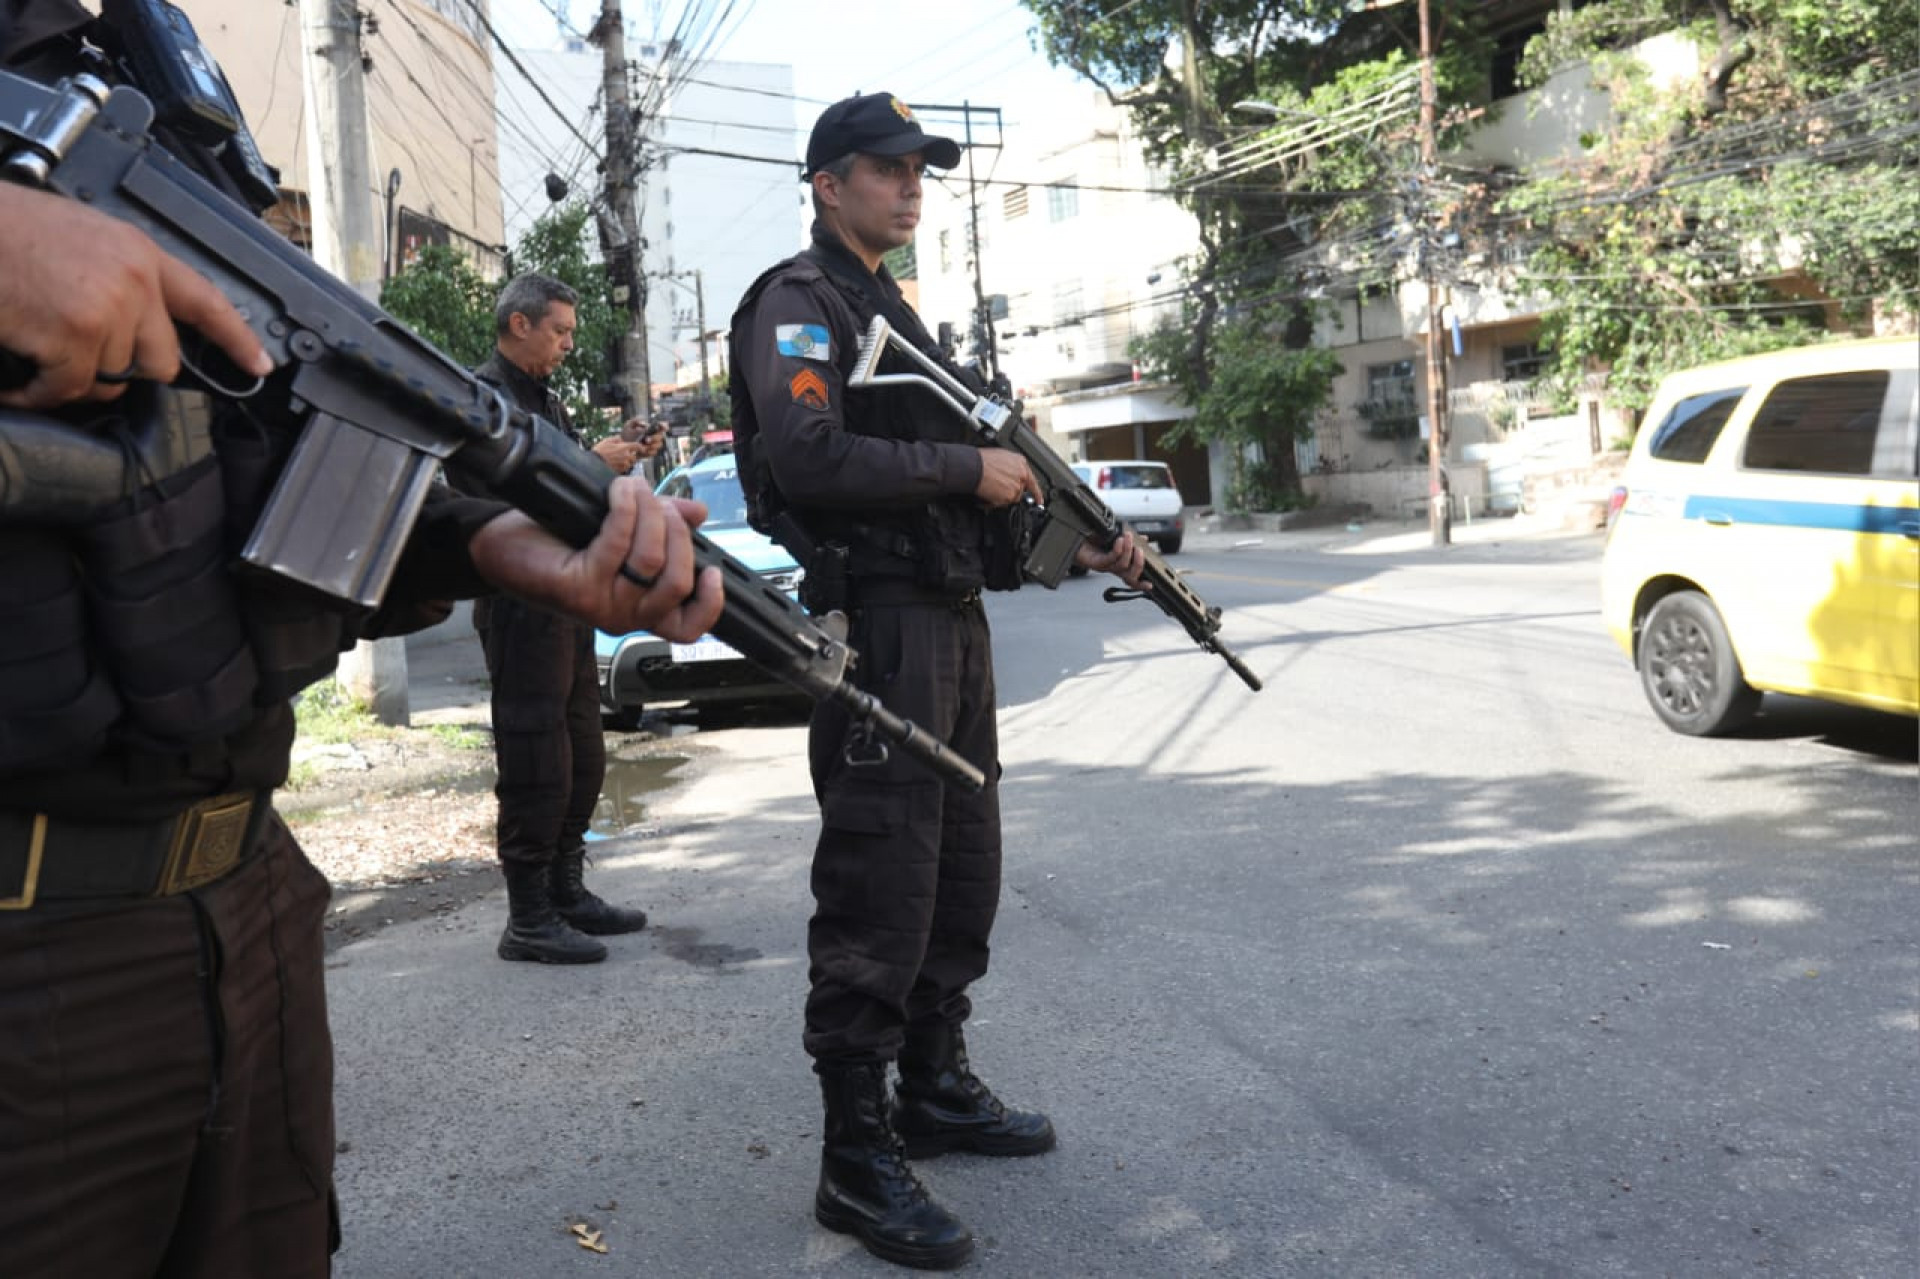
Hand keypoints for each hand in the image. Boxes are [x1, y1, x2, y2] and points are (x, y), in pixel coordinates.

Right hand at [0, 183, 272, 409]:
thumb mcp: (80, 237)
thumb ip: (119, 277)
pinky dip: (40, 393)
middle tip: (79, 354)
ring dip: (72, 374)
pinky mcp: (75, 335)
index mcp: (139, 253)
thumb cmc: (7, 231)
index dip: (236, 338)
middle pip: (161, 359)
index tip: (260, 364)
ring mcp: (108, 309)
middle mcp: (134, 281)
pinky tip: (20, 383)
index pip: (205, 301)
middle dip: (124, 368)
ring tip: (37, 348)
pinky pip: (70, 389)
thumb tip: (135, 328)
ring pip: (110, 375)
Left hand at [467, 477, 723, 641]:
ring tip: (634, 489)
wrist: (500, 547)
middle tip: (661, 505)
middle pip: (678, 582)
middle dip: (677, 532)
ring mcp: (601, 606)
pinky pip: (620, 542)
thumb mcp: (619, 533)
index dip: (710, 604)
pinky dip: (625, 507)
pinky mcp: (578, 587)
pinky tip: (619, 490)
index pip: (687, 628)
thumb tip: (698, 513)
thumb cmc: (558, 542)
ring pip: (652, 561)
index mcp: (639, 609)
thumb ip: (661, 525)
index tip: (713, 572)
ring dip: (650, 512)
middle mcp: (623, 616)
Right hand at [592, 435, 645, 474]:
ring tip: (618, 459)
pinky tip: (615, 464)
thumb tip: (622, 440)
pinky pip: (625, 468)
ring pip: (630, 463)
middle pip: (634, 456)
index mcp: (624, 448)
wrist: (594, 463)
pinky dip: (622, 466)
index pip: (637, 446)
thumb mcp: (608, 440)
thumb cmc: (600, 451)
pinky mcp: (621, 470)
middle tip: (623, 454)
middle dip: (631, 455)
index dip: (641, 447)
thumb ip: (617, 439)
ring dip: (627, 461)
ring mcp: (624, 464)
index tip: (642, 448)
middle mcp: (626, 456)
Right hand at [974, 449, 1041, 507]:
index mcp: (1021, 463)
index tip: (1040, 501)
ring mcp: (1017, 486)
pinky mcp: (1010, 496)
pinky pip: (1004, 503)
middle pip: (1020, 490)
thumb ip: (1011, 467)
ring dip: (1002, 497)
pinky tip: (988, 494)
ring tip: (989, 489)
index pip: (1032, 480)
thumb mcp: (1001, 456)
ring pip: (1012, 497)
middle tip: (997, 488)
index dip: (1037, 493)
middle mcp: (1022, 474)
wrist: (974, 467)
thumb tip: (1009, 474)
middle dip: (1010, 491)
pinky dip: (995, 502)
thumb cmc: (982, 460)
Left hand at [1075, 526, 1146, 588]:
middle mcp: (1113, 569)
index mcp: (1119, 565)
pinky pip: (1110, 559)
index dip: (1141, 584)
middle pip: (1130, 577)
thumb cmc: (1094, 539)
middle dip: (1139, 564)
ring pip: (1122, 566)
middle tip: (1141, 550)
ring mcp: (1105, 567)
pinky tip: (1119, 540)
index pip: (1132, 578)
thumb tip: (1144, 538)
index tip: (1151, 584)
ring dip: (1128, 550)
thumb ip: (1130, 540)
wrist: (1075, 539)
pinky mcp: (1096, 563)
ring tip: (1128, 537)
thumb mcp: (1115, 537)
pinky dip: (1117, 550)